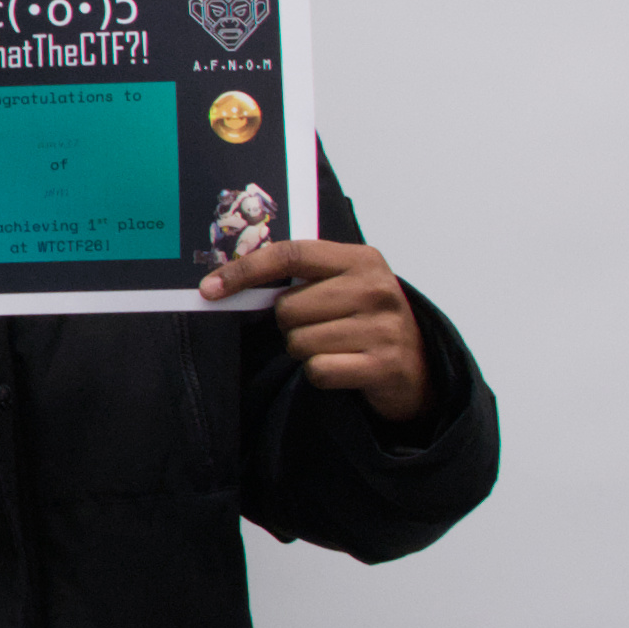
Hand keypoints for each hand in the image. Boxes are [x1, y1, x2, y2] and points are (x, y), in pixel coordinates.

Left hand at [205, 238, 434, 424]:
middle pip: (287, 307)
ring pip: (299, 341)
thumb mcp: (343, 285)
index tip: (210, 287)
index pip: (290, 254)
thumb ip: (299, 276)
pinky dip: (321, 373)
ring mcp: (383, 328)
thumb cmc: (366, 321)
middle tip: (320, 327)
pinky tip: (345, 366)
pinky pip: (318, 370)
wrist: (418, 367)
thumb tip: (226, 281)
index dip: (245, 270)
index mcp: (361, 260)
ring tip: (336, 346)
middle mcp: (375, 289)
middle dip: (290, 324)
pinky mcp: (384, 365)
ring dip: (306, 350)